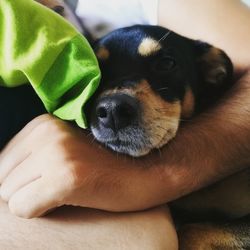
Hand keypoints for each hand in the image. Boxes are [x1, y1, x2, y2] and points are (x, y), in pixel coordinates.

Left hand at [0, 114, 165, 217]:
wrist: (145, 170)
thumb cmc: (104, 163)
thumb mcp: (65, 147)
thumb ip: (33, 154)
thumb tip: (4, 176)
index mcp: (44, 123)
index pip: (3, 161)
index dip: (22, 178)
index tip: (46, 180)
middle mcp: (47, 133)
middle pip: (4, 178)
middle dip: (25, 189)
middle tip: (60, 185)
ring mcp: (57, 154)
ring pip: (9, 195)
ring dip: (34, 199)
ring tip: (67, 189)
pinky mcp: (67, 178)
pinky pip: (23, 208)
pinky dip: (41, 211)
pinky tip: (69, 198)